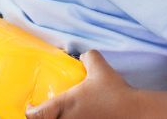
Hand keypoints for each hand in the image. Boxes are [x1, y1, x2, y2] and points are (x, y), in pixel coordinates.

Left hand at [26, 50, 140, 118]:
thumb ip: (89, 57)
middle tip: (46, 112)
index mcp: (65, 104)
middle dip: (44, 117)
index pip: (36, 115)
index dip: (31, 111)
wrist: (135, 112)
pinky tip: (78, 117)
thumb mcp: (101, 68)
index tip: (32, 106)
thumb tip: (83, 54)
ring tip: (63, 114)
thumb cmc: (116, 92)